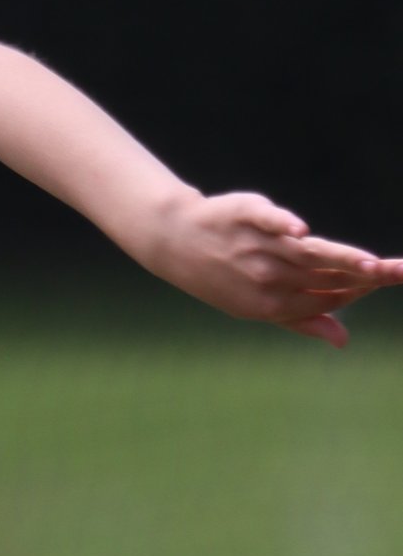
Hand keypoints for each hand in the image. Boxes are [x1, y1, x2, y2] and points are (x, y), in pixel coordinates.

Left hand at [146, 189, 402, 347]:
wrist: (174, 242)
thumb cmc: (223, 276)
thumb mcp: (258, 305)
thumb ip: (303, 320)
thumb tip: (344, 341)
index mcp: (273, 304)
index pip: (329, 297)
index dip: (360, 288)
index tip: (389, 276)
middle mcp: (268, 276)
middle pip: (325, 275)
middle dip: (364, 275)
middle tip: (399, 272)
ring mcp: (257, 246)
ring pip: (307, 253)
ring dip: (340, 258)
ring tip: (372, 265)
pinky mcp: (246, 214)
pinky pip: (266, 220)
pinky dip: (282, 225)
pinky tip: (301, 231)